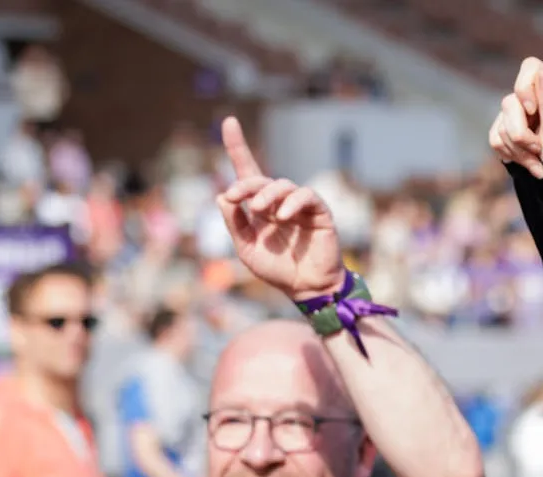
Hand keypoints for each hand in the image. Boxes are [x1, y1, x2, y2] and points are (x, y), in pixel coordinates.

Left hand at [215, 117, 344, 299]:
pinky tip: (283, 215)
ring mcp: (300, 206)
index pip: (248, 172)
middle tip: (235, 197)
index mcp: (260, 208)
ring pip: (282, 184)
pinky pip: (306, 196)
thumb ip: (235, 225)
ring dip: (267, 194)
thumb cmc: (278, 270)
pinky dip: (293, 202)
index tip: (228, 121)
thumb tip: (223, 197)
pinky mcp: (319, 212)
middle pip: (260, 179)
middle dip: (245, 184)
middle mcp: (279, 202)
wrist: (306, 289)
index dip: (237, 146)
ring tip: (260, 210)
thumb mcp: (247, 250)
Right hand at [489, 57, 542, 178]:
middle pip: (510, 102)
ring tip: (537, 159)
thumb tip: (542, 71)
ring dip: (519, 149)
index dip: (525, 87)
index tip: (532, 111)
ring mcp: (516, 112)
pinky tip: (527, 162)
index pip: (530, 67)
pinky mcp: (503, 128)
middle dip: (521, 133)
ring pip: (501, 124)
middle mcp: (533, 98)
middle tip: (538, 148)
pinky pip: (495, 138)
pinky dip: (511, 155)